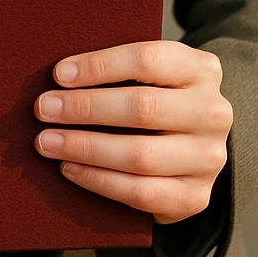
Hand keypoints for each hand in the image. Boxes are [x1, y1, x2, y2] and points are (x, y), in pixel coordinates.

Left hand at [33, 40, 231, 223]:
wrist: (194, 145)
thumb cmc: (157, 97)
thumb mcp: (153, 74)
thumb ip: (119, 71)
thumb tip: (60, 76)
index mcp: (201, 69)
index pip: (147, 60)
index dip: (99, 66)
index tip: (59, 74)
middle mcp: (213, 112)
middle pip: (141, 107)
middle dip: (84, 108)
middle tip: (44, 109)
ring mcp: (209, 158)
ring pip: (139, 155)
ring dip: (85, 148)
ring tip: (47, 142)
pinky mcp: (196, 197)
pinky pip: (141, 192)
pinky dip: (98, 180)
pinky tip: (70, 168)